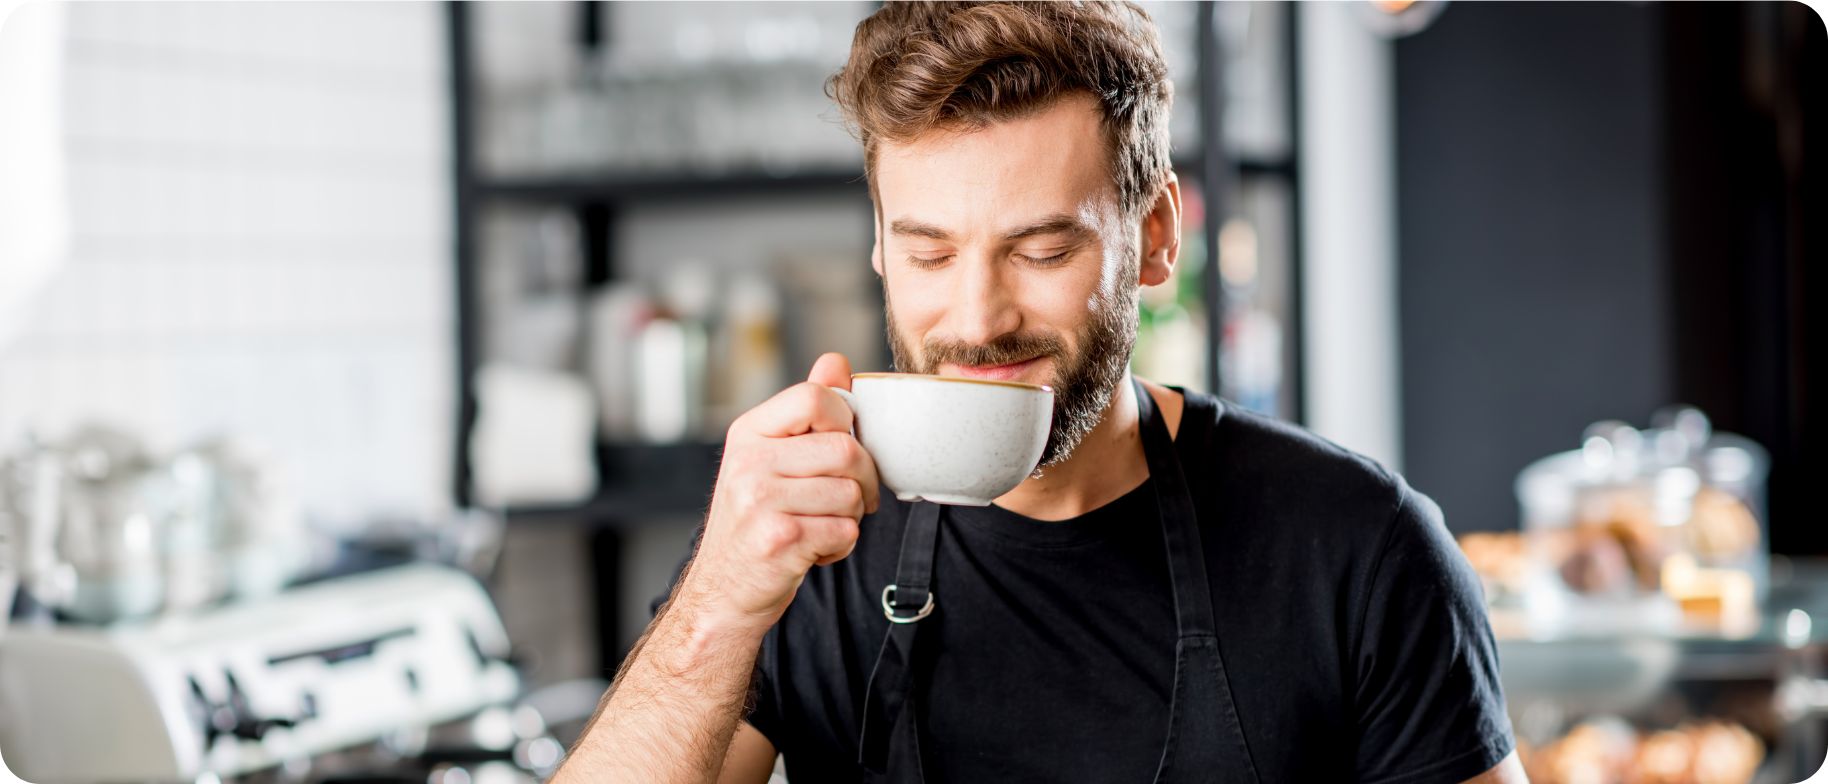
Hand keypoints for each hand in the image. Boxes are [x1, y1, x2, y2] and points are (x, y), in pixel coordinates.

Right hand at [680, 353, 881, 627]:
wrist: (723, 592)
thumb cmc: (754, 522)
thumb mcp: (769, 458)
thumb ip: (805, 411)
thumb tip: (836, 361)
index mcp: (748, 433)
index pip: (815, 397)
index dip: (844, 422)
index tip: (840, 447)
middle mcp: (749, 462)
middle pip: (846, 449)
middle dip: (862, 480)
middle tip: (848, 499)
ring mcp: (760, 501)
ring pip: (851, 494)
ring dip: (850, 517)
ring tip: (820, 525)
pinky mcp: (779, 539)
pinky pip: (845, 531)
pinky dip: (840, 546)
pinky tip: (813, 549)